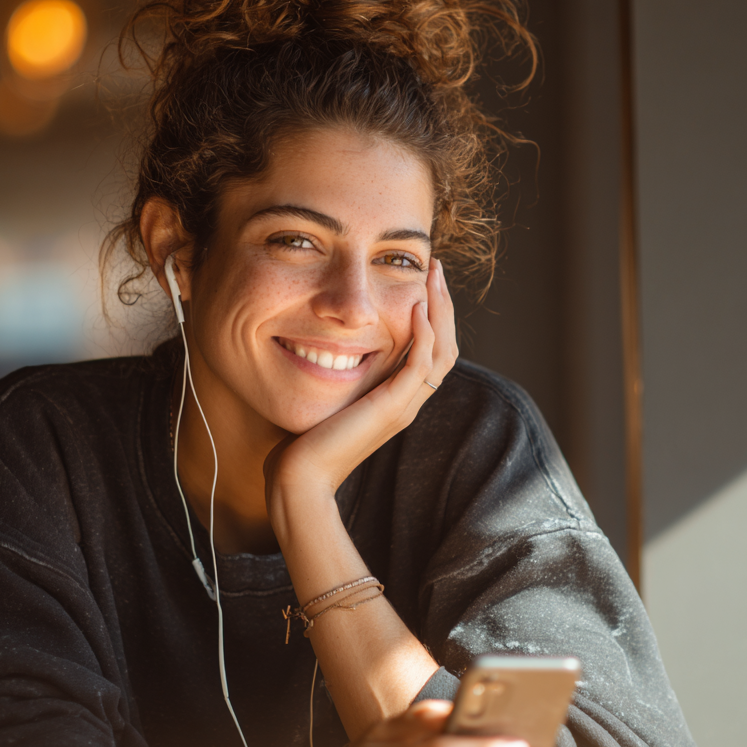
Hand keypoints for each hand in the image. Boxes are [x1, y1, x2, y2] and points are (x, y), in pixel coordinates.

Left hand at [264, 258, 458, 509]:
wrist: (299, 478)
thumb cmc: (302, 442)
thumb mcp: (325, 397)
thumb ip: (336, 374)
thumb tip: (324, 346)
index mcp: (395, 399)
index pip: (431, 351)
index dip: (432, 315)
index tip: (421, 281)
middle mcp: (406, 402)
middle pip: (446, 346)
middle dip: (443, 304)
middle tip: (436, 269)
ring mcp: (403, 407)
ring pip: (443, 351)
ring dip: (440, 309)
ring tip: (432, 275)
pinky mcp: (392, 408)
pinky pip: (421, 365)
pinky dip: (423, 334)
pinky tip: (415, 307)